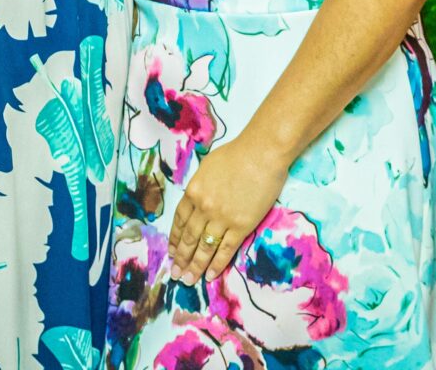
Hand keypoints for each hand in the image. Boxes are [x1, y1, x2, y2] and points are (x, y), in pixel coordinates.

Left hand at [167, 133, 292, 286]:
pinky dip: (216, 264)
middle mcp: (203, 208)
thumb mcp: (208, 167)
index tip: (172, 252)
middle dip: (181, 258)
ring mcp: (221, 219)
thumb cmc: (237, 154)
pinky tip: (210, 276)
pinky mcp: (241, 226)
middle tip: (176, 273)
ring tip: (188, 280)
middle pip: (189, 238)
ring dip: (195, 266)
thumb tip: (198, 201)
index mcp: (193, 192)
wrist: (262, 154)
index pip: (179, 221)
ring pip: (204, 248)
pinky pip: (225, 250)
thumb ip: (200, 187)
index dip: (175, 239)